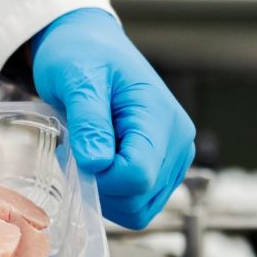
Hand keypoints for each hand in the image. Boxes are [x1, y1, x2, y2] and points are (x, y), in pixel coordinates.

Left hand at [32, 8, 194, 229]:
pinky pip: (137, 203)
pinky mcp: (162, 169)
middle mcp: (178, 143)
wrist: (91, 47)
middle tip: (78, 149)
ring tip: (88, 152)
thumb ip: (90, 122)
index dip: (101, 177)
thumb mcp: (79, 80)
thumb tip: (97, 164)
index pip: (137, 177)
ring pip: (139, 209)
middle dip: (100, 185)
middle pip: (138, 198)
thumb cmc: (83, 57)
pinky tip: (97, 162)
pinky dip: (111, 194)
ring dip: (104, 192)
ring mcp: (174, 159)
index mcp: (162, 119)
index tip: (77, 151)